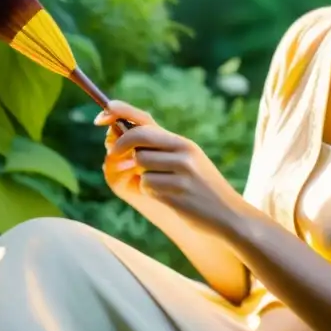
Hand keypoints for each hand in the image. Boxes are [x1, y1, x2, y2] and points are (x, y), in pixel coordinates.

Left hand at [96, 100, 245, 235]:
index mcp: (183, 143)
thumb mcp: (187, 163)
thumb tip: (116, 140)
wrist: (230, 216)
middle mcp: (184, 152)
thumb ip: (158, 151)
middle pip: (138, 137)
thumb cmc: (202, 190)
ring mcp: (182, 172)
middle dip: (120, 146)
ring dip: (141, 176)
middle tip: (113, 156)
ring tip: (162, 185)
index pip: (145, 120)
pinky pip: (147, 186)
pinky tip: (170, 198)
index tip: (101, 116)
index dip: (119, 114)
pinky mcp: (178, 192)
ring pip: (139, 164)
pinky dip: (151, 192)